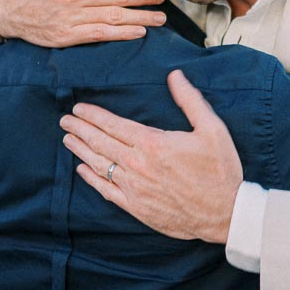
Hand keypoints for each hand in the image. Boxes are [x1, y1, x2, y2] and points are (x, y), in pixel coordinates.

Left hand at [61, 70, 242, 242]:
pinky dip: (91, 179)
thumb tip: (175, 75)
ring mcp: (134, 188)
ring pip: (99, 165)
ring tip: (68, 139)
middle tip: (65, 120)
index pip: (113, 125)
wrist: (225, 214)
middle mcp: (137, 166)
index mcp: (152, 144)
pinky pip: (106, 191)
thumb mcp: (212, 129)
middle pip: (100, 143)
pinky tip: (82, 170)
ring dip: (81, 150)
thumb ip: (190, 100)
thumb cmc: (220, 170)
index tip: (79, 108)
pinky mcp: (136, 207)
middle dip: (80, 129)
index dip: (93, 115)